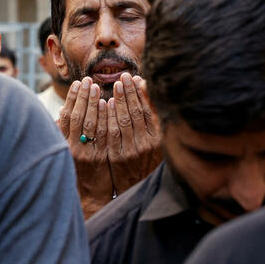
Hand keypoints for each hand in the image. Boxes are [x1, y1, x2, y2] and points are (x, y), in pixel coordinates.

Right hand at [59, 77, 113, 217]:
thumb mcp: (67, 150)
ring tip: (97, 86)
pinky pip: (105, 134)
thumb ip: (64, 132)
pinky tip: (107, 104)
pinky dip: (105, 117)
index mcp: (62, 144)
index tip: (77, 84)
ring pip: (91, 124)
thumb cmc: (78, 170)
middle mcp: (72, 148)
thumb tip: (62, 110)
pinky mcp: (102, 158)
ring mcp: (87, 153)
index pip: (66, 117)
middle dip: (83, 97)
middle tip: (88, 80)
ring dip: (94, 103)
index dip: (71, 99)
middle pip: (78, 117)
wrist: (90, 195)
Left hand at [106, 74, 160, 194]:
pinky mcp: (117, 156)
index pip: (150, 110)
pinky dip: (109, 116)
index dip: (143, 93)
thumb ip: (154, 120)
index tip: (137, 78)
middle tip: (125, 76)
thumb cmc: (147, 160)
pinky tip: (106, 103)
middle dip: (130, 92)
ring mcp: (131, 150)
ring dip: (119, 100)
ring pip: (123, 120)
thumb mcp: (157, 142)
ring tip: (116, 84)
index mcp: (159, 138)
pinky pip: (111, 132)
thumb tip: (149, 91)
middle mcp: (147, 144)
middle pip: (137, 113)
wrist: (137, 187)